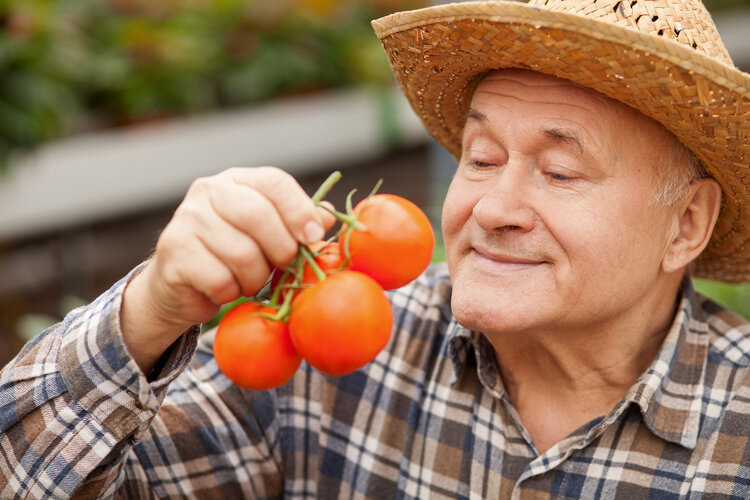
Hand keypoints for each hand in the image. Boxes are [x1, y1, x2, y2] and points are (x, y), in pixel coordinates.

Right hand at [120, 167, 334, 373]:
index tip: (314, 236)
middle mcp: (208, 191)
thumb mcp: (271, 235)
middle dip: (281, 248)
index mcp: (237, 180)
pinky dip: (230, 292)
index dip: (299, 210)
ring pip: (241, 253)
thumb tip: (328, 217)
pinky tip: (224, 288)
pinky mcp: (174, 252)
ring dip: (254, 277)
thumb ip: (298, 223)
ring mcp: (186, 219)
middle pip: (258, 215)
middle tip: (283, 265)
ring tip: (248, 279)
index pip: (274, 182)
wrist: (182, 285)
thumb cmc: (235, 255)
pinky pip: (219, 279)